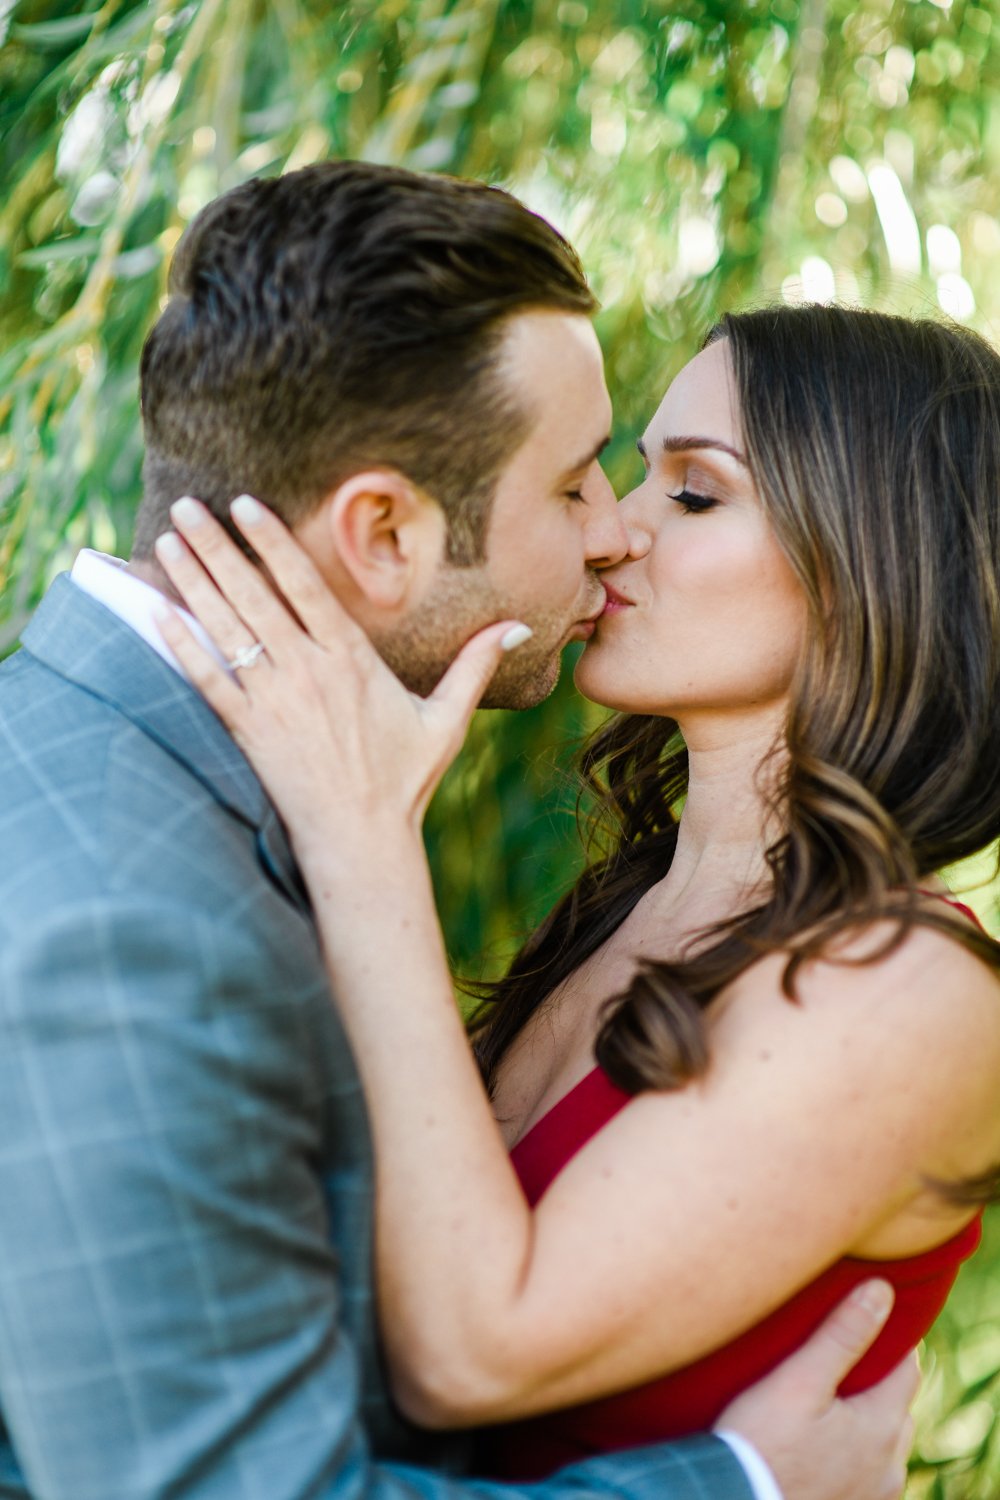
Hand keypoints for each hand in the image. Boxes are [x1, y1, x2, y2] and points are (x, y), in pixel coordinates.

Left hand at [152, 495, 529, 862]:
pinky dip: (181, 648)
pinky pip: (208, 681)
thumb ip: (475, 665)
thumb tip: (517, 626)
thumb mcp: (447, 719)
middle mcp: (308, 672)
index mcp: (352, 660)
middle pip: (255, 595)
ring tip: (167, 541)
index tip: (246, 503)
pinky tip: (156, 614)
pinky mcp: (249, 732)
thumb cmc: (404, 781)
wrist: (362, 840)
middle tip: (186, 505)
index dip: (274, 541)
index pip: (306, 585)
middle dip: (218, 545)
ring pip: (226, 629)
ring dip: (193, 582)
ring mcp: (274, 701)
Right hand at [717, 1281, 917, 1499]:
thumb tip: (881, 1291)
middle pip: (896, 1406)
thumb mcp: (798, 1380)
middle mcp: (889, 1465)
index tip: (862, 1320)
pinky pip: (866, 1473)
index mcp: (882, 1426)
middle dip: (875, 1379)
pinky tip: (820, 1444)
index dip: (889, 1339)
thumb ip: (842, 1335)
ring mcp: (874, 1495)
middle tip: (837, 1357)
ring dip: (865, 1420)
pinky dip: (853, 1453)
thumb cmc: (763, 1442)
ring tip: (826, 1400)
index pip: (907, 1367)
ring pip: (882, 1443)